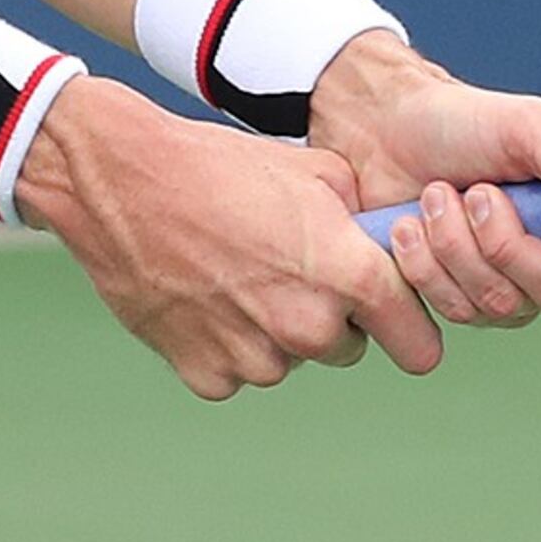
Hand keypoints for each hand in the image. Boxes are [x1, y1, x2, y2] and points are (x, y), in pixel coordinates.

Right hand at [9, 77, 442, 398]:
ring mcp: (255, 359)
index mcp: (349, 277)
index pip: (419, 347)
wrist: (120, 180)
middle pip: (348, 349)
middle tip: (286, 268)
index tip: (392, 318)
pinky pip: (236, 370)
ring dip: (273, 329)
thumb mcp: (315, 171)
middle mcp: (309, 328)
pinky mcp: (206, 375)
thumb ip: (363, 221)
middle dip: (330, 317)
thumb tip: (385, 245)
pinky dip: (224, 342)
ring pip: (288, 358)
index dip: (408, 329)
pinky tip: (201, 293)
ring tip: (233, 272)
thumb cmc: (219, 166)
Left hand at [307, 32, 540, 329]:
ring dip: (459, 247)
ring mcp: (518, 285)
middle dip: (509, 245)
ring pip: (506, 307)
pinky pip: (457, 314)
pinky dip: (427, 266)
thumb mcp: (527, 127)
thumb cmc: (463, 122)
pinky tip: (411, 227)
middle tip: (478, 191)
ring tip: (438, 195)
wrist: (382, 133)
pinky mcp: (466, 300)